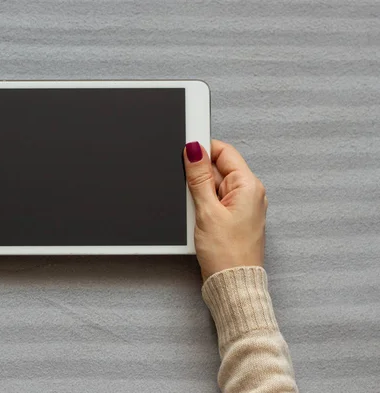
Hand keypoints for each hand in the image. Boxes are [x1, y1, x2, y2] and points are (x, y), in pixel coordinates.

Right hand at [184, 140, 267, 281]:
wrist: (232, 284)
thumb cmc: (227, 254)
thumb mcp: (207, 211)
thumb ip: (199, 178)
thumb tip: (194, 150)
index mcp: (248, 186)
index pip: (224, 152)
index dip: (203, 151)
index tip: (184, 154)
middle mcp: (249, 194)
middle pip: (217, 170)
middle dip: (198, 179)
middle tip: (193, 199)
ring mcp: (241, 207)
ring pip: (212, 187)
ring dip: (199, 196)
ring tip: (198, 215)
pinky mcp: (232, 219)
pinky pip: (214, 202)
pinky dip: (202, 207)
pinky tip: (199, 221)